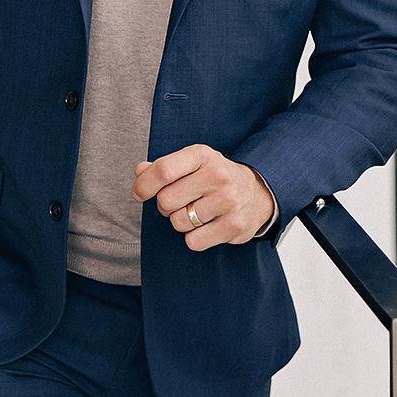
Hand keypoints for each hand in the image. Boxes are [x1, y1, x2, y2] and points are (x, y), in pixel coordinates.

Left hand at [133, 144, 277, 250]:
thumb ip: (163, 167)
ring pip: (178, 222)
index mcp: (202, 155)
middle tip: (180, 202)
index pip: (163, 171)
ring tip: (196, 212)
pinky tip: (207, 226)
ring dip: (181, 221)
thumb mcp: (191, 163)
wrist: (257, 193)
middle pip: (166, 200)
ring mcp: (228, 201)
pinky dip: (194, 238)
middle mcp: (218, 175)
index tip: (139, 193)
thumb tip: (140, 172)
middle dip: (165, 206)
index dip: (144, 185)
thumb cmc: (215, 178)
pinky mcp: (234, 225)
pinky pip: (193, 241)